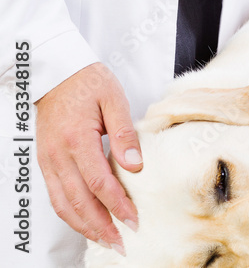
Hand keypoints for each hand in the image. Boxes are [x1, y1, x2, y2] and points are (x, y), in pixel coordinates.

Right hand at [35, 63, 141, 255]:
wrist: (56, 73)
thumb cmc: (88, 83)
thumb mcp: (114, 99)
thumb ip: (124, 133)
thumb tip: (135, 164)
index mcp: (77, 139)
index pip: (99, 182)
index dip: (116, 204)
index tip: (134, 219)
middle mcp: (58, 155)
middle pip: (79, 201)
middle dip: (101, 226)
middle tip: (122, 243)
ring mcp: (49, 161)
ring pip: (63, 204)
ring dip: (84, 226)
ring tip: (106, 241)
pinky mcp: (46, 162)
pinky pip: (55, 196)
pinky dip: (70, 214)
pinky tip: (87, 223)